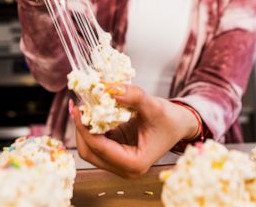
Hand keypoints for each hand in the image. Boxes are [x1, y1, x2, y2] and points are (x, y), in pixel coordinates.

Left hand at [71, 84, 198, 177]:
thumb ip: (132, 96)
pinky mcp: (116, 151)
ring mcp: (119, 161)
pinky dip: (91, 125)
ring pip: (90, 147)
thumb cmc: (170, 120)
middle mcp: (124, 168)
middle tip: (76, 105)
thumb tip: (108, 88)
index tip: (77, 107)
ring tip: (82, 105)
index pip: (99, 148)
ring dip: (84, 126)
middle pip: (89, 151)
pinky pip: (97, 140)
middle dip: (80, 128)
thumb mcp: (154, 106)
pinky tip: (90, 110)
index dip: (84, 128)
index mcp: (134, 163)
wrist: (179, 124)